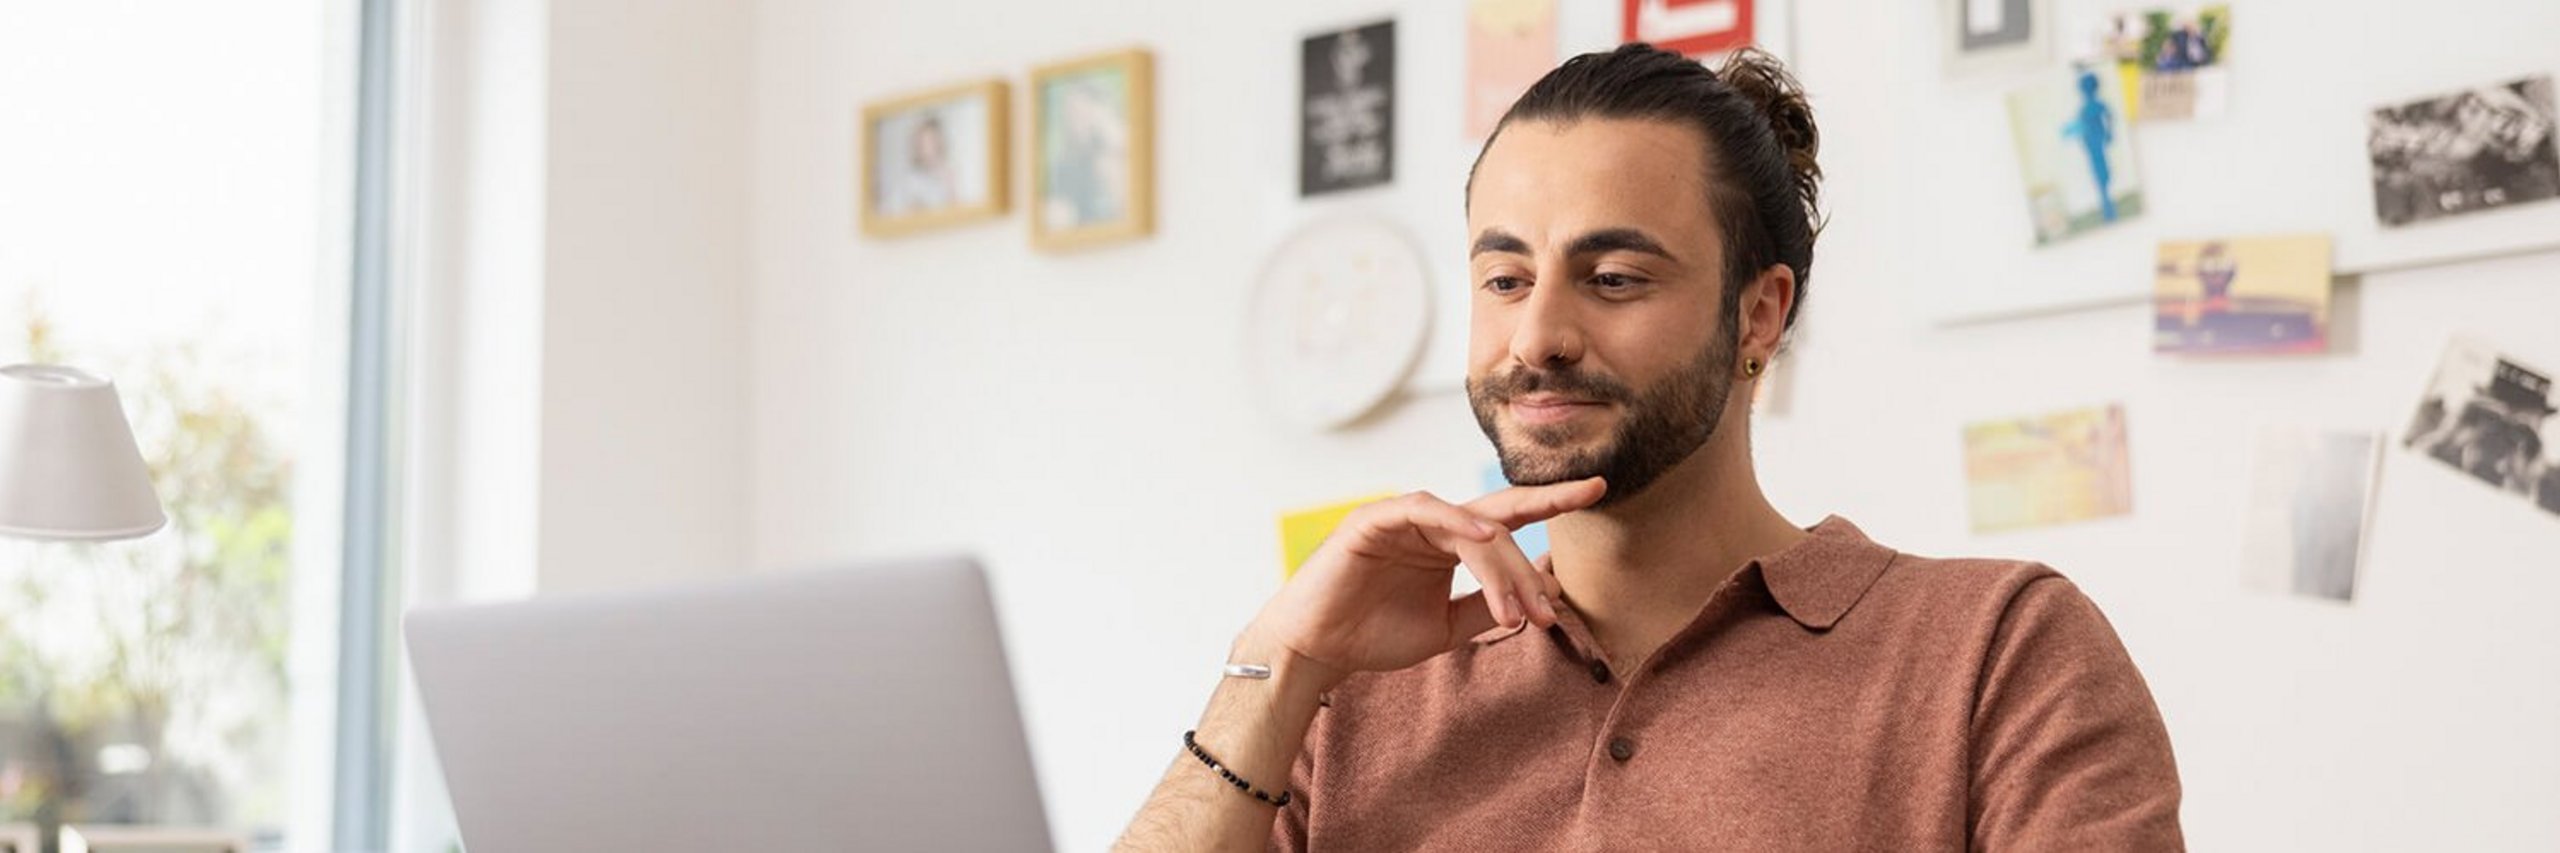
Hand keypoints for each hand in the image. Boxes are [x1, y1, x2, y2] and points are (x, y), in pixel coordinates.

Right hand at [1238, 478, 1605, 690]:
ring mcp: (1404, 516)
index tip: (1599, 491)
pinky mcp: (1375, 518)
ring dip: (1500, 569)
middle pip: (1499, 516)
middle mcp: (1432, 523)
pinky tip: (1484, 540)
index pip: (1509, 519)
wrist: (1318, 649)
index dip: (1552, 503)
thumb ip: (1488, 608)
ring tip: (1518, 613)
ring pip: (1470, 525)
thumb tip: (1546, 596)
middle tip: (1573, 542)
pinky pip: (1423, 510)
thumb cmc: (1374, 635)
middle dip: (1545, 512)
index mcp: (1449, 543)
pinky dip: (1455, 522)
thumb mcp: (1447, 628)